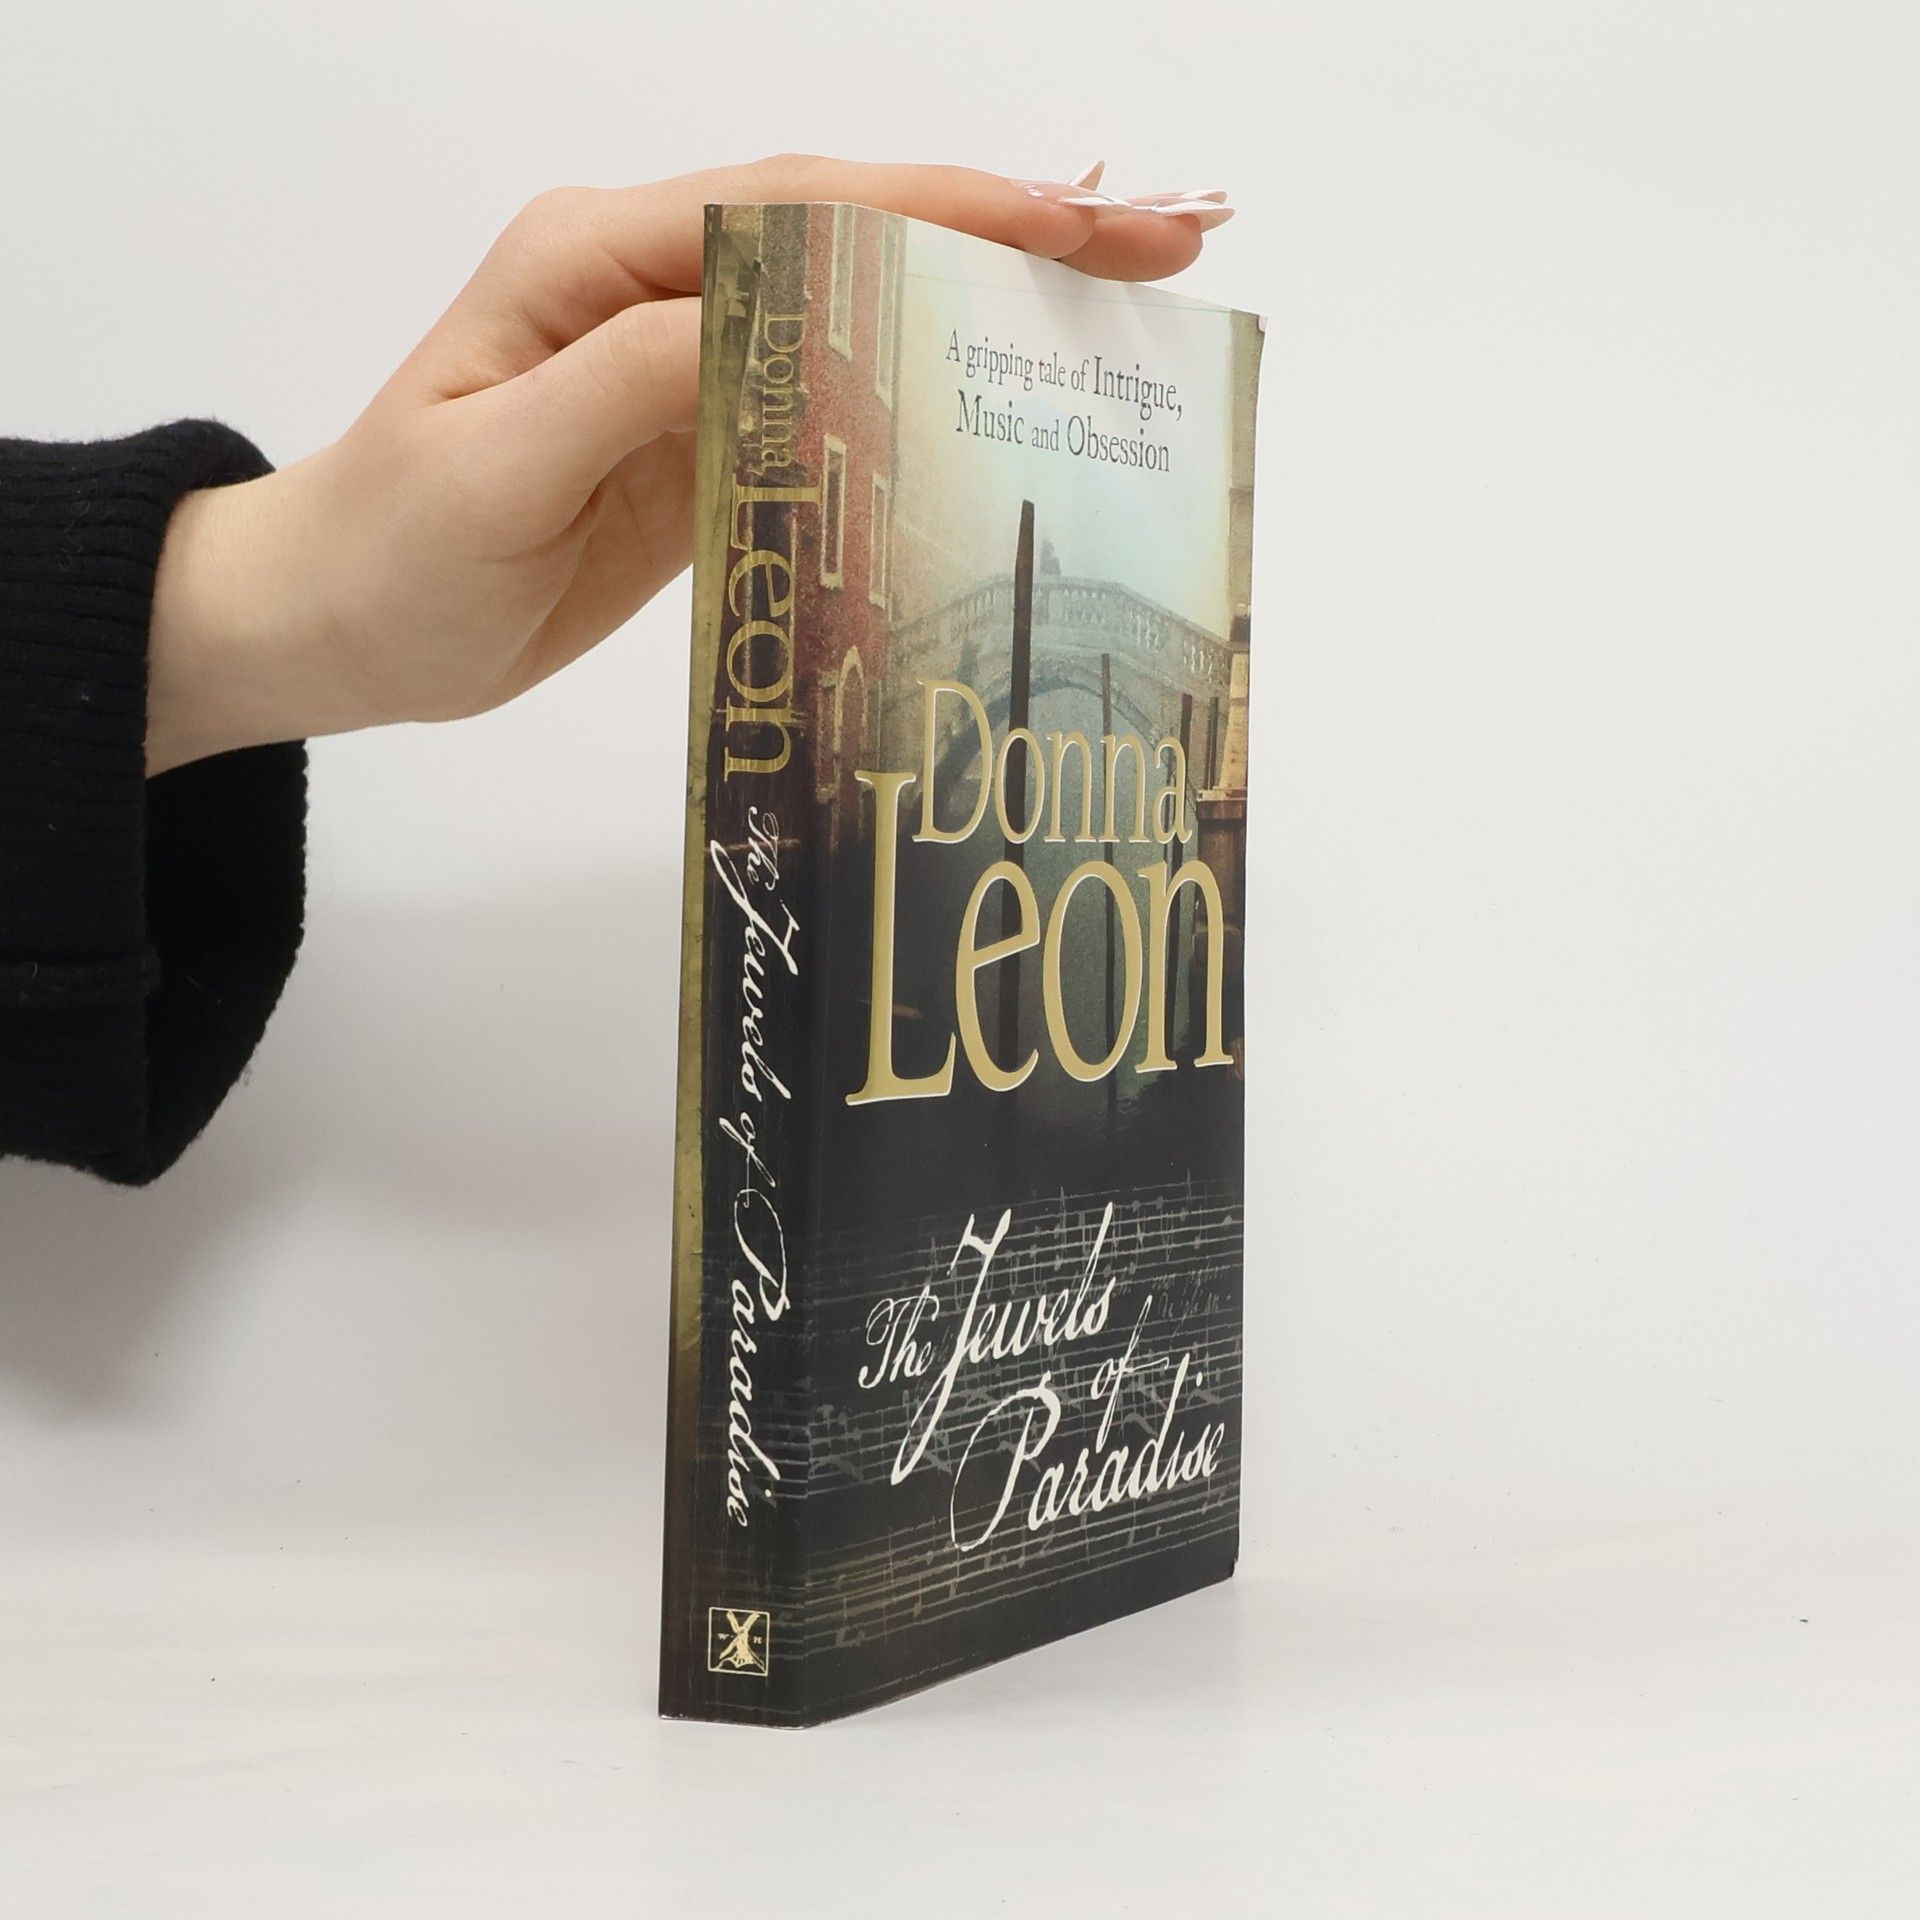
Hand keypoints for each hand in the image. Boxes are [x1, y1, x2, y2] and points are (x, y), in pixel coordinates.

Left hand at [146, 156, 1231, 774]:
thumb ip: (638, 384)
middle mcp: (657, 288)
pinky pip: (835, 400)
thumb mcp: (500, 465)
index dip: (950, 207)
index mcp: (602, 258)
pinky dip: (927, 389)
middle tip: (1164, 239)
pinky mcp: (705, 440)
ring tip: (1119, 306)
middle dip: (1012, 230)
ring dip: (988, 302)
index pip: (803, 205)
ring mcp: (688, 364)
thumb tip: (783, 320)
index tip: (1081, 222)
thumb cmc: (392, 550)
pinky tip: (1003, 402)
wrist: (339, 625)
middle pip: (860, 232)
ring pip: (864, 309)